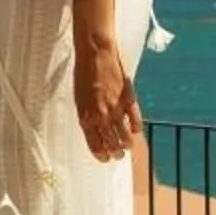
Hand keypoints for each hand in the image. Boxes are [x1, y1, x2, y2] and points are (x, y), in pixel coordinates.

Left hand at [73, 46, 142, 163]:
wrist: (95, 55)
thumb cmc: (84, 75)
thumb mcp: (79, 99)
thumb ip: (87, 116)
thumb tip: (94, 131)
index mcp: (86, 118)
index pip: (95, 145)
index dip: (101, 155)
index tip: (105, 159)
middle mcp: (101, 117)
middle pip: (111, 145)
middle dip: (115, 153)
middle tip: (118, 155)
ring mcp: (116, 110)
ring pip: (125, 137)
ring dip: (126, 145)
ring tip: (127, 146)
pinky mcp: (128, 100)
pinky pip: (135, 121)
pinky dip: (136, 128)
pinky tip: (135, 130)